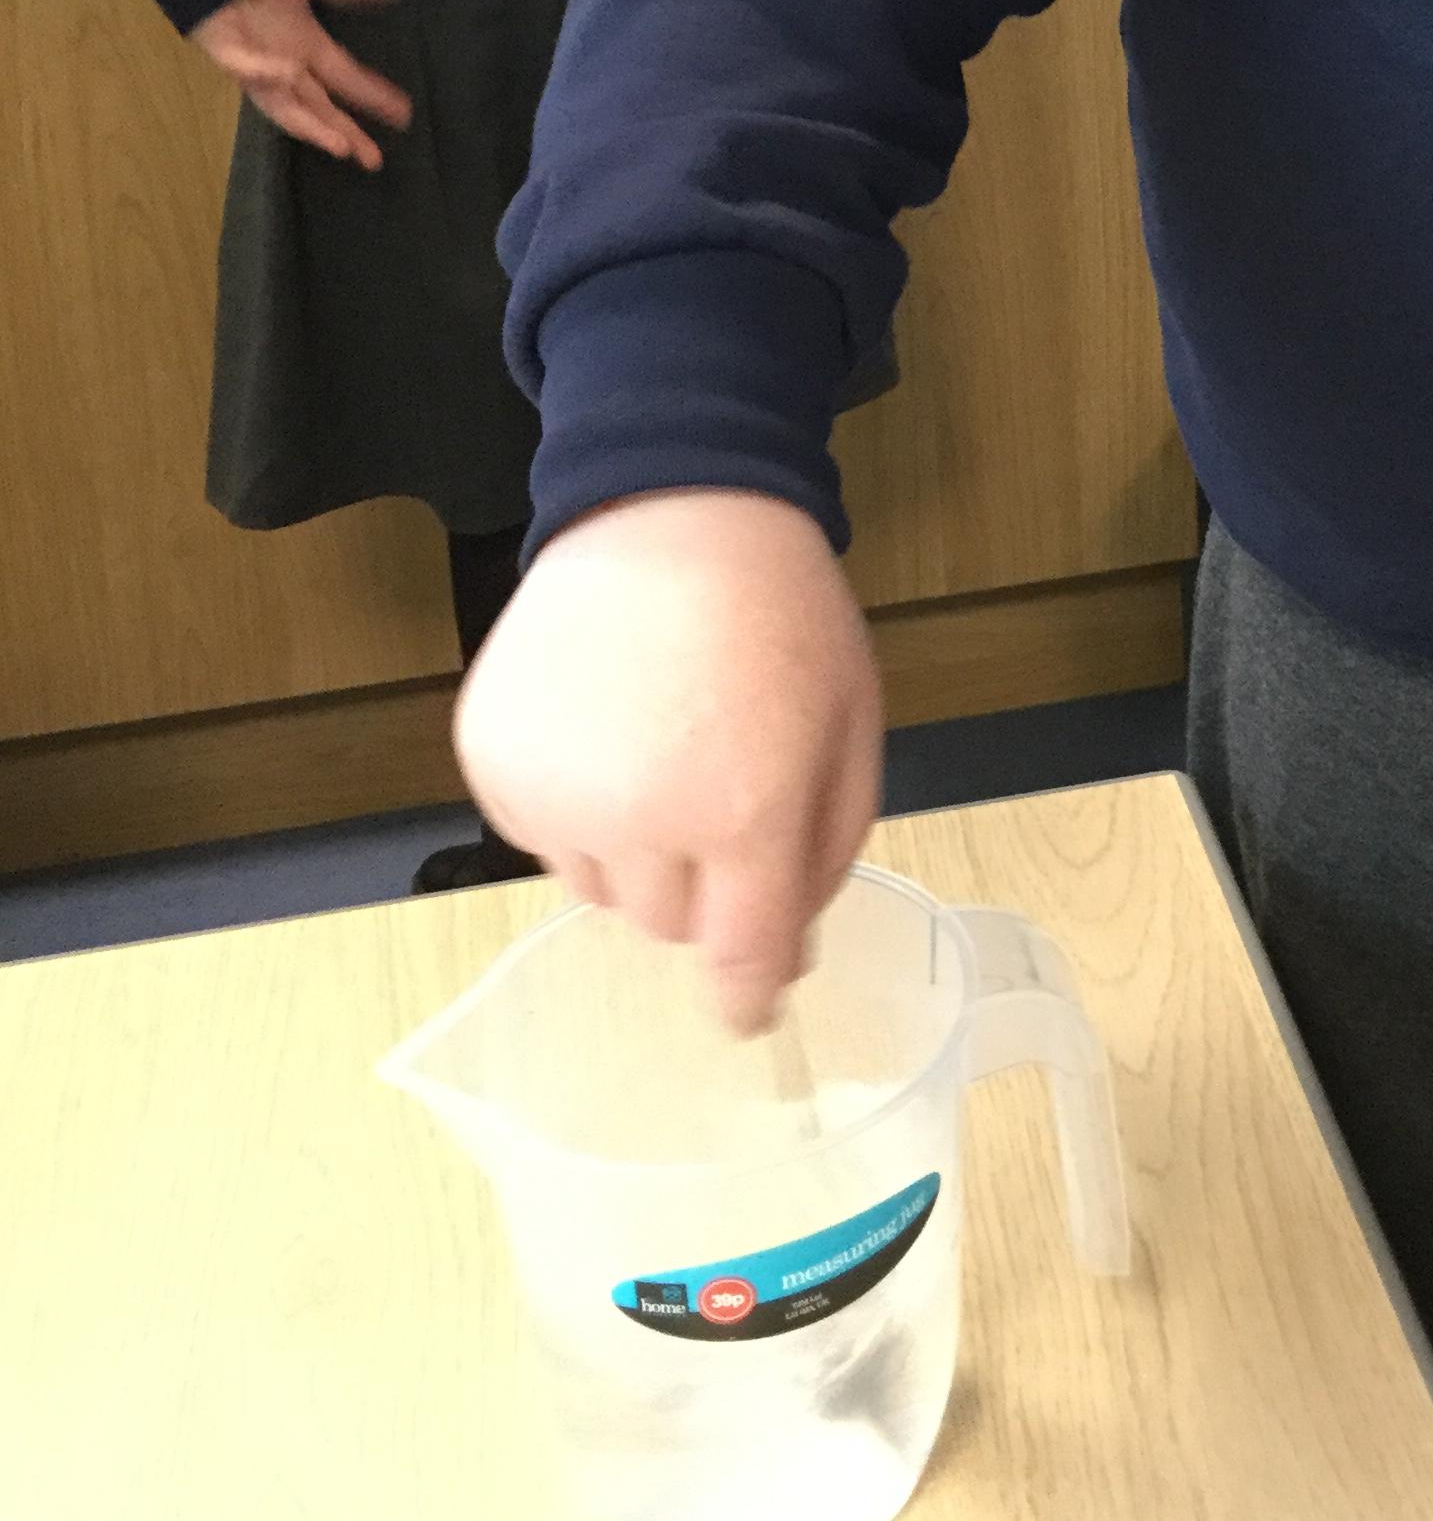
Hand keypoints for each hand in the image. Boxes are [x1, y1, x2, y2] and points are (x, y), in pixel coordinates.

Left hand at [190, 0, 411, 170]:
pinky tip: (287, 72)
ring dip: (309, 124)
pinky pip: (244, 66)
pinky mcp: (224, 50)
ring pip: (283, 104)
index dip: (373, 97)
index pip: (346, 78)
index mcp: (306, 45)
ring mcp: (254, 62)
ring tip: (338, 144)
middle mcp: (284, 63)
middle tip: (373, 159)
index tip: (403, 115)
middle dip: (347, 132)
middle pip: (319, 107)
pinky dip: (264, 71)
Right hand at [454, 488, 883, 1032]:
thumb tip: (781, 958)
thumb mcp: (850, 729)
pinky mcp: (495, 762)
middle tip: (720, 793)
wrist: (673, 506)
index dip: (745, 998)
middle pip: (670, 927)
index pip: (738, 960)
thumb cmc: (777, 613)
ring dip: (635, 851)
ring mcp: (554, 792)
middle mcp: (639, 818)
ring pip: (601, 890)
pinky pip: (539, 835)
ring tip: (660, 748)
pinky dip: (573, 807)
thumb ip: (825, 854)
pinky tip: (605, 729)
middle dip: (704, 884)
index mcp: (743, 810)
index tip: (747, 1014)